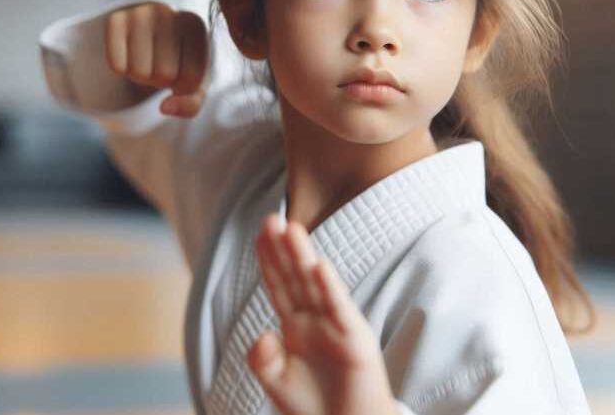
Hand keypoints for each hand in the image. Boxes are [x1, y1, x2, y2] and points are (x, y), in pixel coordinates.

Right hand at [104, 2, 208, 117]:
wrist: (154, 33)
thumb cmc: (180, 60)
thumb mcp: (193, 84)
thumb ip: (191, 104)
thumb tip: (165, 108)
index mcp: (196, 25)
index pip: (190, 78)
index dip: (184, 85)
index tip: (183, 67)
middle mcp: (168, 11)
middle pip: (164, 75)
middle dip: (161, 79)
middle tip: (160, 62)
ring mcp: (140, 12)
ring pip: (139, 72)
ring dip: (142, 76)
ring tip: (147, 58)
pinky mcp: (115, 19)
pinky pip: (116, 65)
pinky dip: (122, 70)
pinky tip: (129, 54)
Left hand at [248, 213, 398, 414]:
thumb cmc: (312, 407)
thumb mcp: (276, 383)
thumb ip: (262, 359)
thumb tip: (261, 334)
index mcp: (295, 325)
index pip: (278, 285)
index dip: (268, 260)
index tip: (258, 234)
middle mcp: (315, 319)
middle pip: (295, 277)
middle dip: (283, 249)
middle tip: (271, 219)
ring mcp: (336, 325)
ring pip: (315, 286)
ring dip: (303, 257)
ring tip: (292, 229)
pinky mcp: (355, 339)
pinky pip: (340, 309)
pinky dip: (330, 288)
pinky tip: (320, 266)